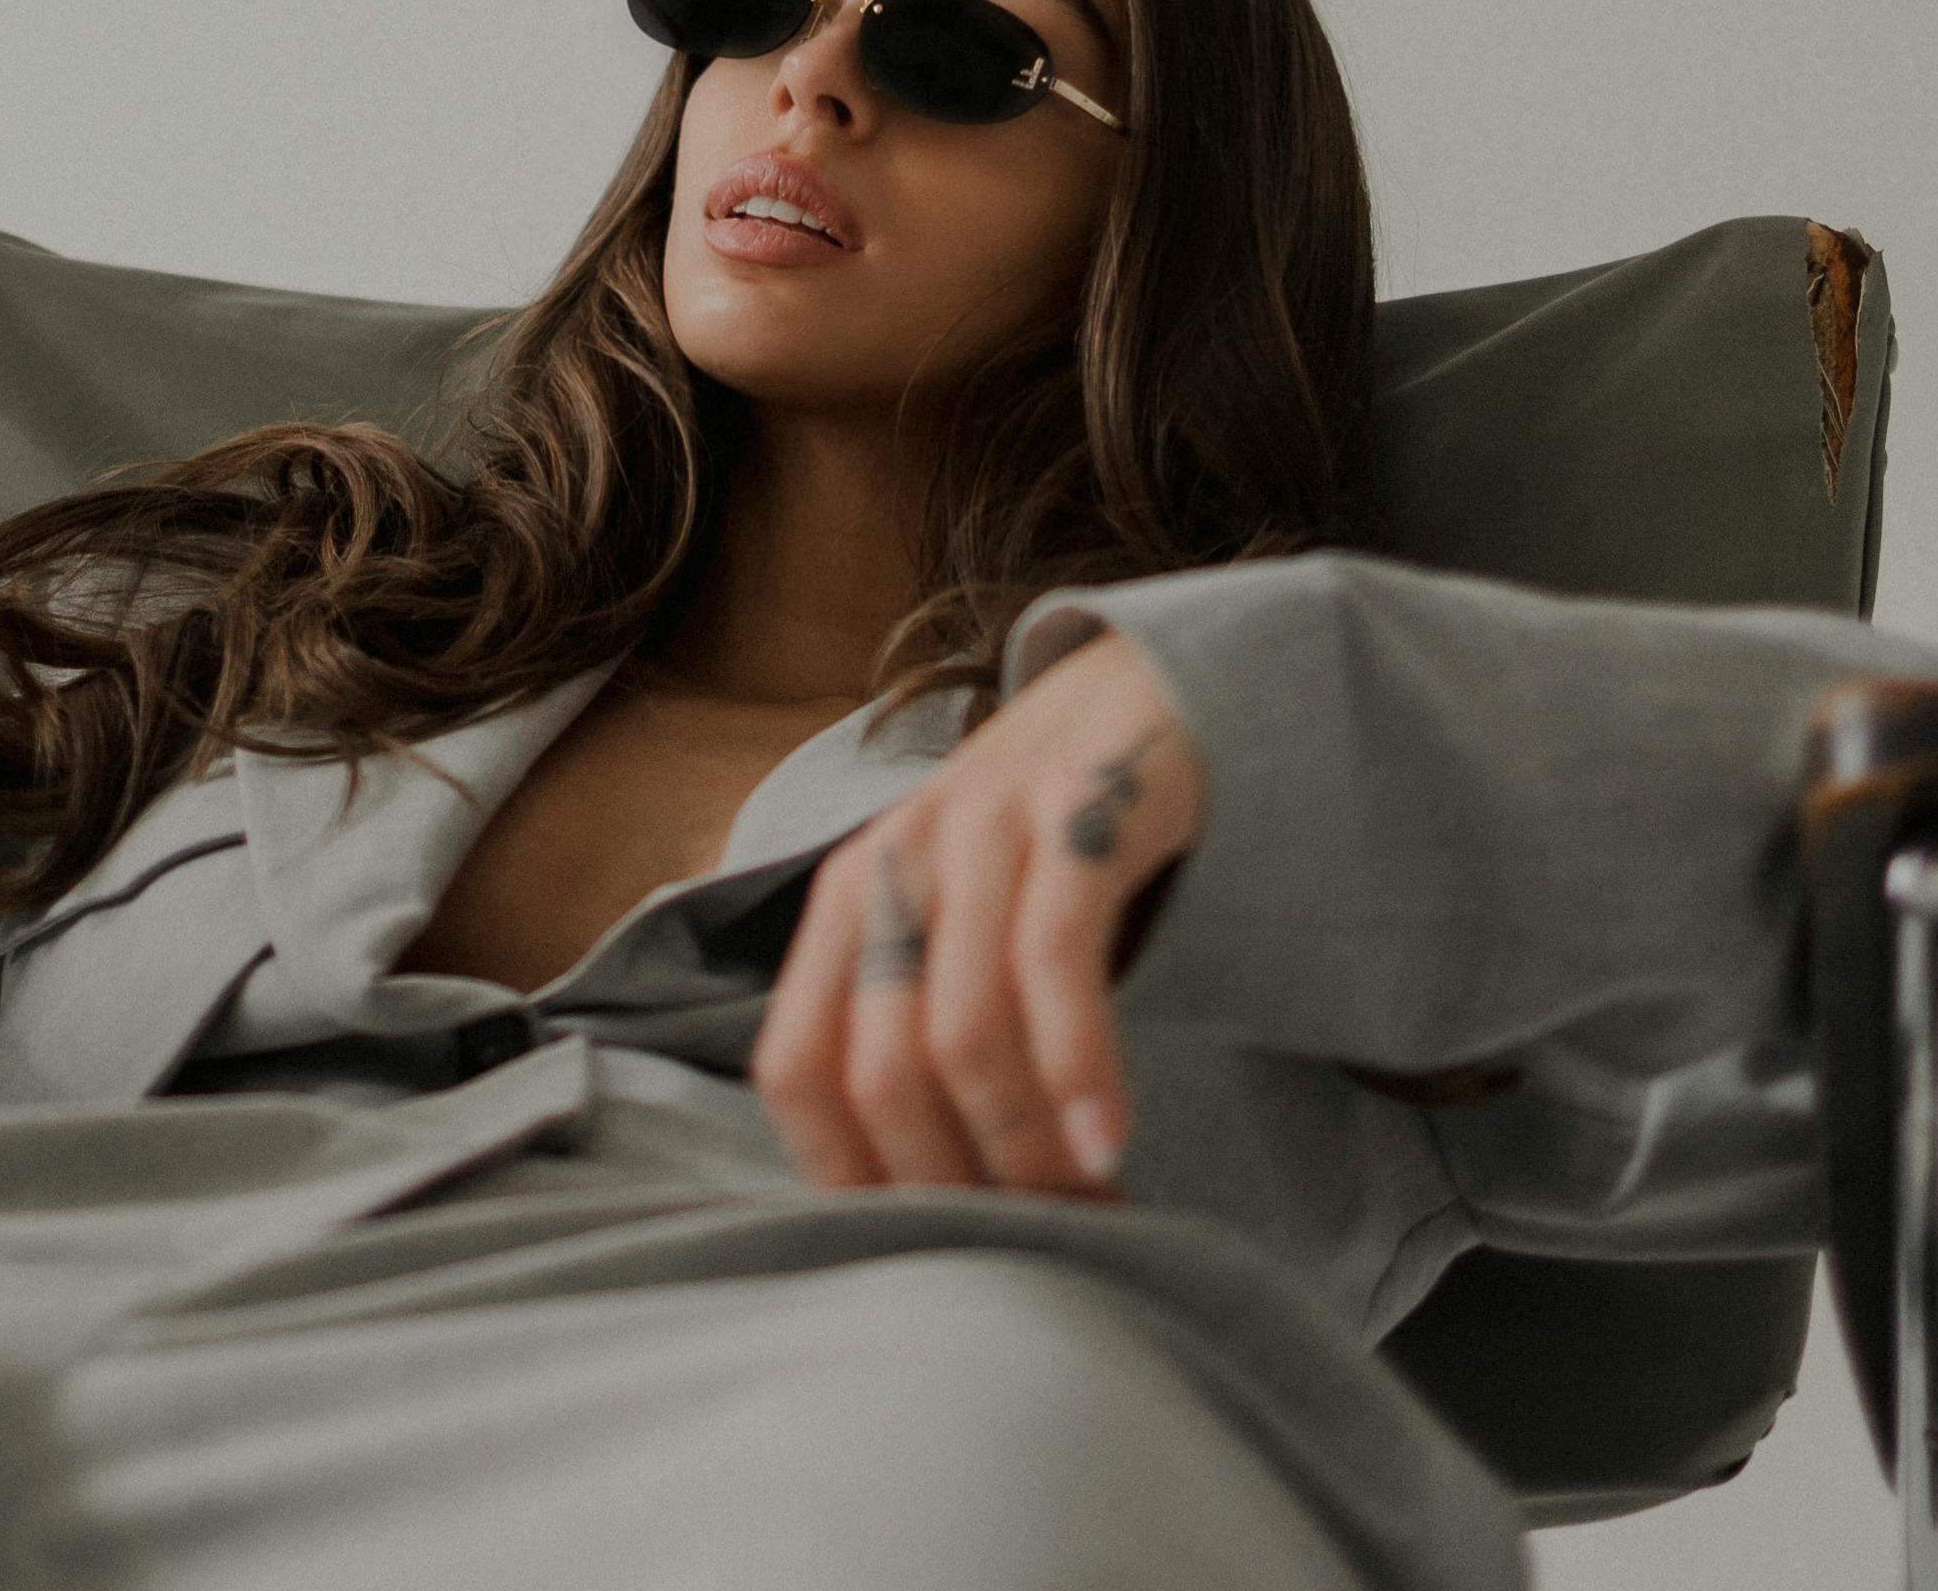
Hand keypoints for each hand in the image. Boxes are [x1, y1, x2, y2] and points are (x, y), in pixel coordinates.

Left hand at [750, 625, 1200, 1197]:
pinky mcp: (1076, 811)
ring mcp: (982, 831)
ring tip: (1086, 1208)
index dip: (846, 1176)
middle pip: (879, 1070)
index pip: (793, 1069)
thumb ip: (918, 1018)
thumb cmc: (1045, 839)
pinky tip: (1110, 1140)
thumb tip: (920, 1190)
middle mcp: (894, 863)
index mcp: (846, 904)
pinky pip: (1055, 959)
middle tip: (1033, 1245)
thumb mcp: (956, 918)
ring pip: (960, 1031)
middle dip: (955, 1184)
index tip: (927, 1246)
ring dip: (1021, 1148)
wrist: (1144, 691)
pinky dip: (1076, 1066)